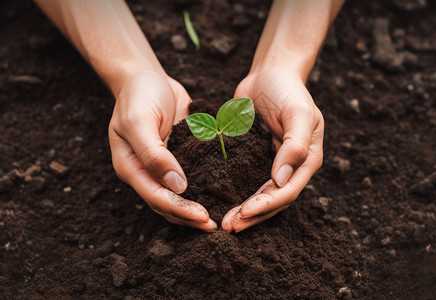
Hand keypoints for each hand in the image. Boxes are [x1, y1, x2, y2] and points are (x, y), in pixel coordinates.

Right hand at [108, 70, 216, 230]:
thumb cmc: (138, 96)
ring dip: (196, 208)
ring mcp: (162, 166)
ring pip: (178, 196)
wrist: (146, 78)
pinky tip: (220, 193)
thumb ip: (154, 154)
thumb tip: (177, 186)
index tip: (203, 216)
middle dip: (189, 217)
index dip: (179, 209)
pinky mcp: (179, 156)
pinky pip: (190, 177)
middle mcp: (146, 172)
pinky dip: (202, 188)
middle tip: (214, 225)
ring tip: (218, 217)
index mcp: (131, 167)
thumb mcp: (139, 121)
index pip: (155, 197)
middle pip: (166, 204)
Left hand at [222, 67, 323, 232]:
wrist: (271, 73)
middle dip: (252, 215)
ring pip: (259, 194)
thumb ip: (294, 146)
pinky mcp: (255, 157)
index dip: (266, 206)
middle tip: (229, 226)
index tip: (244, 214)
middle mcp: (291, 166)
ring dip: (243, 210)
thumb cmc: (288, 90)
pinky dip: (236, 192)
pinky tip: (220, 199)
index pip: (288, 192)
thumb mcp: (298, 113)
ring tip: (224, 222)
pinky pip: (246, 180)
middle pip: (273, 200)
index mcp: (307, 160)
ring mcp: (272, 163)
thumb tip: (280, 181)